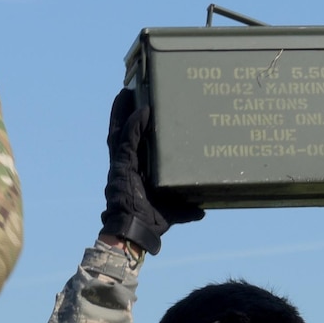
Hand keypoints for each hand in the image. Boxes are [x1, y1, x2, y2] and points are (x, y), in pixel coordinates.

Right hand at [101, 88, 203, 253]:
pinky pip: (127, 139)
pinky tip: (142, 109)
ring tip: (127, 91)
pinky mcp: (122, 164)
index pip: (133, 143)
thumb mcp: (174, 211)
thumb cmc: (151, 222)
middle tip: (133, 91)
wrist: (135, 231)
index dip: (134, 127)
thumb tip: (203, 209)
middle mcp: (126, 163)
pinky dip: (133, 124)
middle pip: (124, 131)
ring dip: (123, 110)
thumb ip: (187, 208)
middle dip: (126, 112)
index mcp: (135, 170)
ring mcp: (122, 162)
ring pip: (120, 130)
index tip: (141, 110)